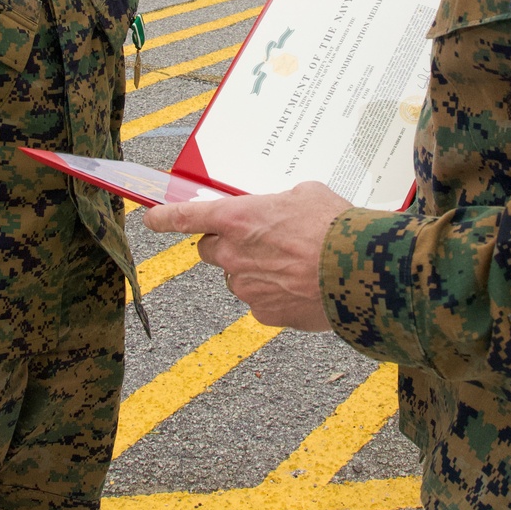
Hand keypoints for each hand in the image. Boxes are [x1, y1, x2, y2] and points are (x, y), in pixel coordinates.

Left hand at [145, 181, 350, 330]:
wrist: (360, 271)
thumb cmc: (333, 227)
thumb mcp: (306, 195)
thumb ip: (279, 203)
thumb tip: (279, 211)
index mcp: (237, 218)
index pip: (186, 217)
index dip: (163, 218)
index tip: (150, 219)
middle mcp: (233, 254)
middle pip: (210, 250)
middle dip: (226, 245)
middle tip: (258, 240)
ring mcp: (246, 287)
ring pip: (237, 277)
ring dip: (254, 270)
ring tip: (293, 264)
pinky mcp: (264, 313)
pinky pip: (259, 301)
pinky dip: (273, 293)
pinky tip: (301, 285)